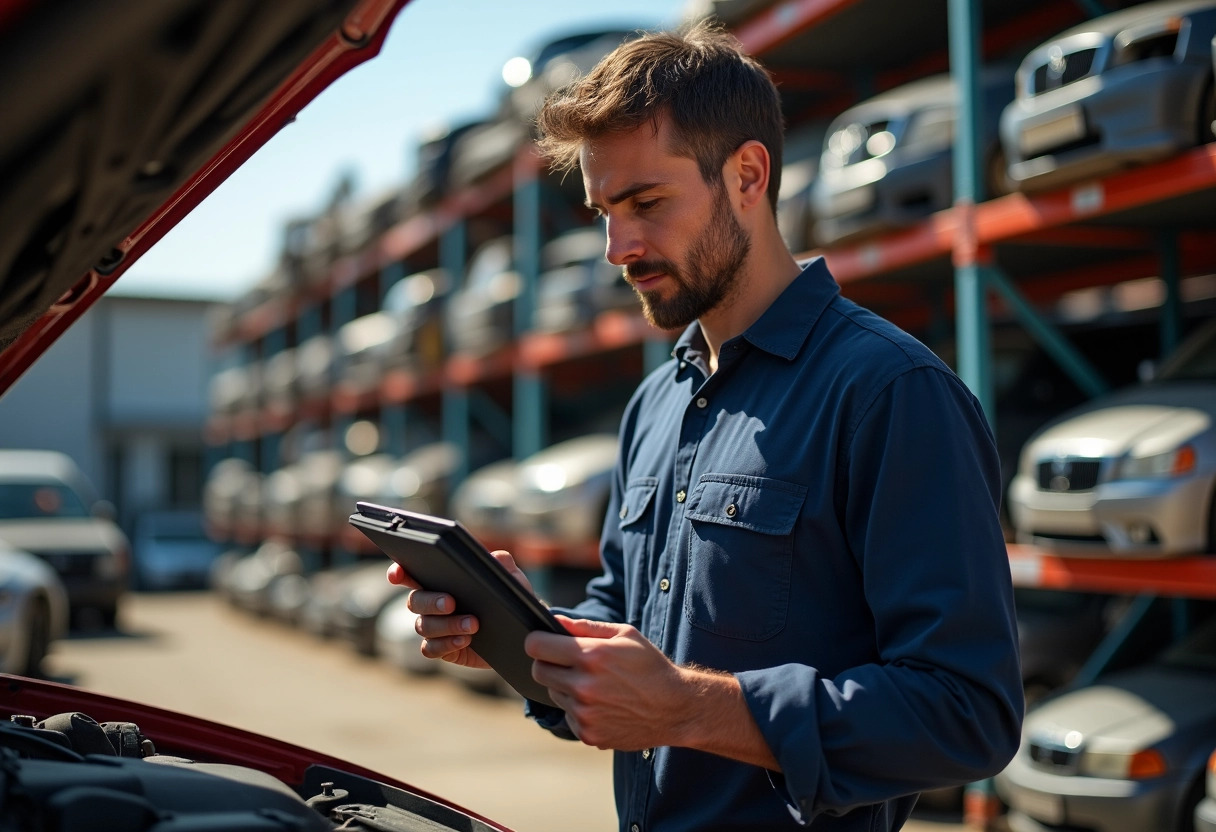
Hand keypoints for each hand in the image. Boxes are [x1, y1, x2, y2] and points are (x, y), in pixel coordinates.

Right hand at [387, 551, 534, 669]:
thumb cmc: (509, 600)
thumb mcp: (512, 581)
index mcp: (441, 580)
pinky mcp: (442, 648)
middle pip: (414, 601)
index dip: (399, 572)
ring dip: (447, 625)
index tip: (397, 574)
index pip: (411, 573)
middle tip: (452, 603)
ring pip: (423, 626)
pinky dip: (446, 644)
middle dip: (431, 601)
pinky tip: (465, 641)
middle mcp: (431, 604)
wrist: (519, 635)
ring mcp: (434, 628)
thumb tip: (497, 557)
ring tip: (473, 625)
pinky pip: (430, 649)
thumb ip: (504, 566)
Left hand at [524, 616, 690, 750]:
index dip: (537, 641)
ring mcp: (584, 714)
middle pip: (538, 672)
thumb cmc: (650, 666)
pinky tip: (601, 704)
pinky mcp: (588, 734)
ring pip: (553, 695)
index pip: (536, 647)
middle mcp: (583, 687)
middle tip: (566, 662)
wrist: (674, 708)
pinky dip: (578, 710)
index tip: (542, 642)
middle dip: (548, 664)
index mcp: (591, 657)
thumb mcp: (624, 635)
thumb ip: (585, 626)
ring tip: (594, 684)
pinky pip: (568, 716)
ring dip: (565, 688)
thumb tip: (554, 620)